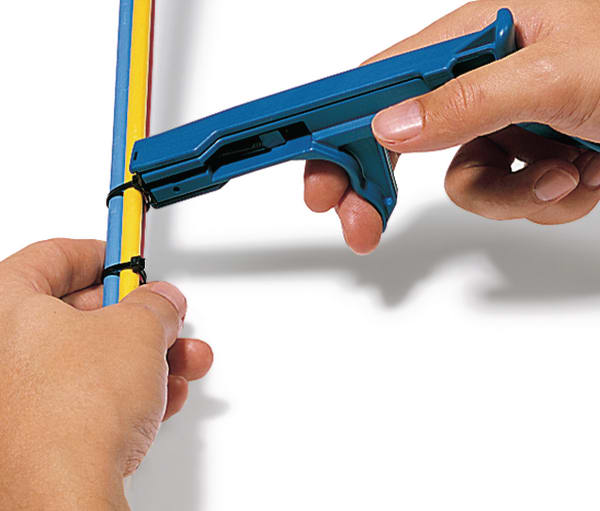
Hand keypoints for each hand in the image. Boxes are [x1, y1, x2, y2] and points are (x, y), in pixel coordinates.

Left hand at [0, 239, 212, 509]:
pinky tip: (162, 396)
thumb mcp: (137, 331)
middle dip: (135, 315)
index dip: (102, 254)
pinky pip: (89, 395)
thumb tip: (162, 302)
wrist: (64, 493)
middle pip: (77, 312)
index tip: (129, 260)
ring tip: (180, 360)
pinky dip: (129, 391)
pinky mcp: (37, 431)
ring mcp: (17, 395)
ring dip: (145, 357)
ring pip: (92, 358)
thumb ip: (155, 305)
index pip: (53, 256)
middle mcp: (3, 350)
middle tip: (162, 315)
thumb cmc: (72, 413)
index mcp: (5, 306)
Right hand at [304, 0, 599, 253]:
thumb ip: (469, 101)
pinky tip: (583, 175)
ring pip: (464, 181)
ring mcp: (509, 121)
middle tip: (360, 227)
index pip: (380, 85)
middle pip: (403, 139)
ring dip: (510, 195)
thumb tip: (390, 127)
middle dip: (385, 189)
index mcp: (478, 36)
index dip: (336, 131)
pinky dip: (544, 200)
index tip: (317, 180)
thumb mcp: (559, 74)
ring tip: (564, 173)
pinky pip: (510, 197)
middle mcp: (485, 79)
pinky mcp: (535, 156)